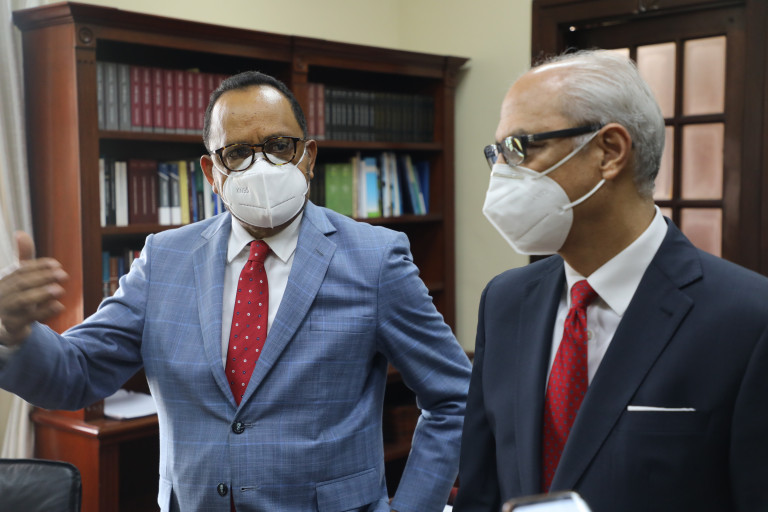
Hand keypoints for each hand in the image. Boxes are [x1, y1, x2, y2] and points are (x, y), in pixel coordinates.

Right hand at [0, 232, 67, 346]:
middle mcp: (1, 294)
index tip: (56, 264)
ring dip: (41, 294)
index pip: (19, 270)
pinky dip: (44, 311)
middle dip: (42, 278)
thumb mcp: (19, 277)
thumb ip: (23, 258)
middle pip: (20, 284)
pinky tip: (59, 306)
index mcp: (3, 280)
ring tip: (60, 290)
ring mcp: (4, 311)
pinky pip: (26, 319)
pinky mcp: (11, 326)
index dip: (38, 266)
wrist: (5, 327)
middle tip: (63, 275)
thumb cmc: (15, 296)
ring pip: (21, 301)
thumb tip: (20, 233)